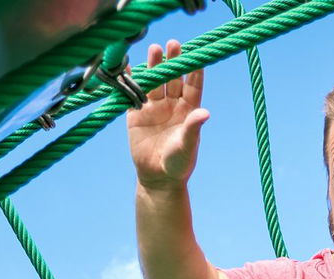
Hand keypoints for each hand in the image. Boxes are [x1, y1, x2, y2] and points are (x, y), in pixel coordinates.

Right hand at [128, 40, 209, 190]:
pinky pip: (132, 94)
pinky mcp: (135, 114)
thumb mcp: (187, 146)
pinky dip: (129, 81)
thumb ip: (193, 129)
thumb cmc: (178, 165)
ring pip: (154, 82)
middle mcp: (172, 105)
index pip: (193, 86)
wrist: (157, 179)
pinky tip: (127, 67)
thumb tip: (205, 112)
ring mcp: (153, 108)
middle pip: (172, 78)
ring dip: (154, 65)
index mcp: (188, 111)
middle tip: (173, 44)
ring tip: (154, 49)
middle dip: (173, 61)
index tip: (197, 55)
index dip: (194, 71)